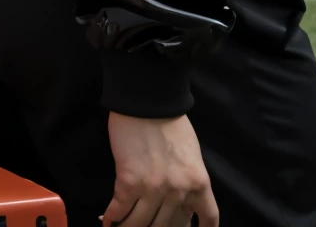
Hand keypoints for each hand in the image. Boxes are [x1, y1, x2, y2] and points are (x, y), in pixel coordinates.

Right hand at [104, 113, 218, 226]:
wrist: (146, 102)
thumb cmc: (170, 121)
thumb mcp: (191, 155)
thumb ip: (188, 178)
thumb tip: (179, 197)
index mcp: (199, 184)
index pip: (207, 218)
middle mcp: (178, 192)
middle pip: (168, 226)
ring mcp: (152, 189)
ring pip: (141, 223)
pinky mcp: (128, 181)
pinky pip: (120, 208)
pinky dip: (113, 218)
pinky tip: (108, 223)